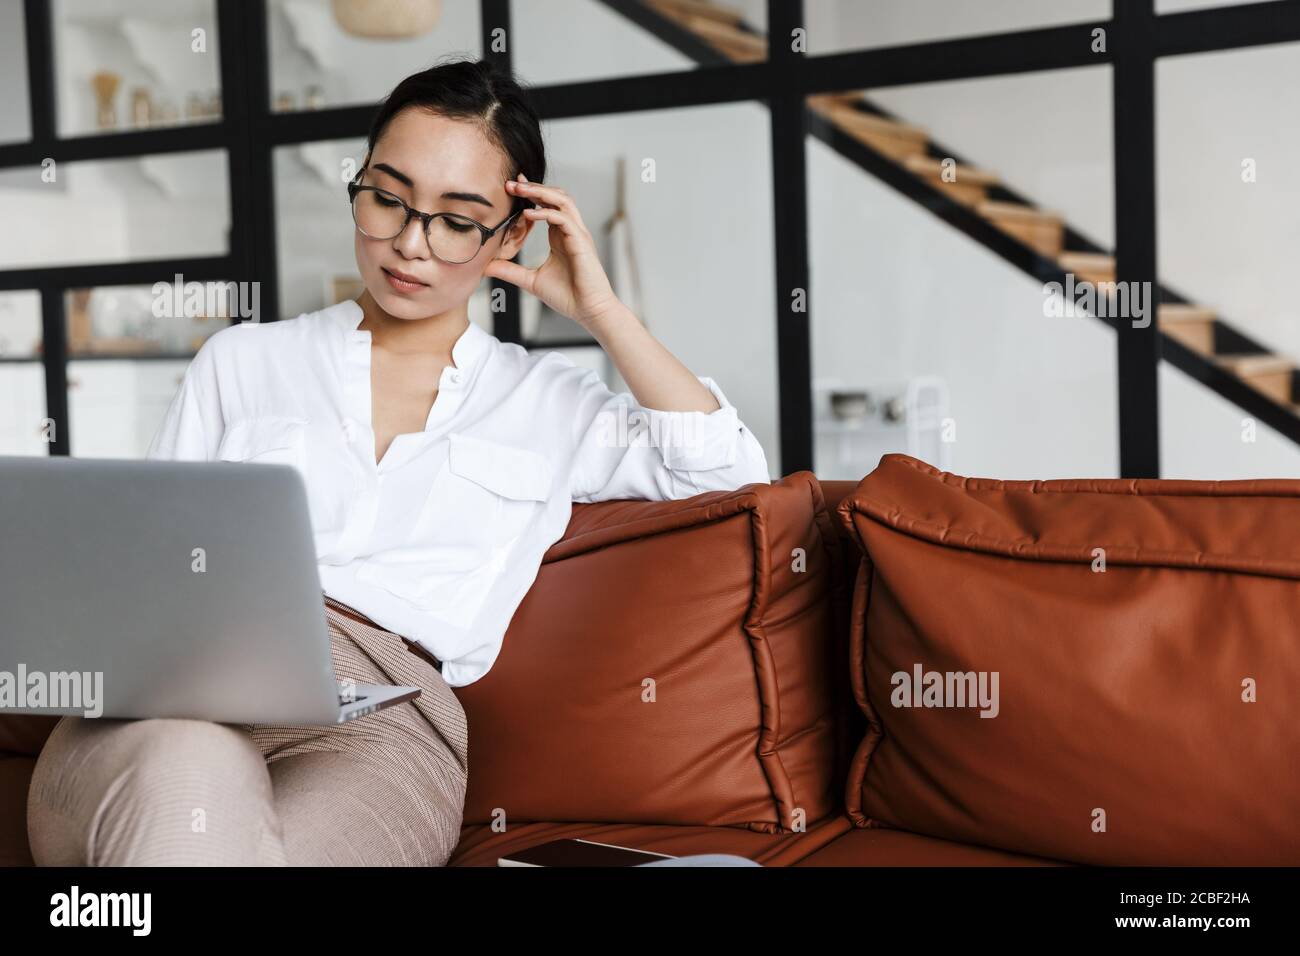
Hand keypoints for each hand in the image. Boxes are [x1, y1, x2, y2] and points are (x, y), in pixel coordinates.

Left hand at [482, 173, 623, 331]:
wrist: (589, 311)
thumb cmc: (567, 297)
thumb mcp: (530, 281)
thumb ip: (510, 271)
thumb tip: (487, 267)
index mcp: (560, 236)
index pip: (546, 205)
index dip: (531, 193)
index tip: (511, 186)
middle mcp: (570, 230)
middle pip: (555, 196)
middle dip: (533, 187)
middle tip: (511, 182)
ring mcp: (577, 234)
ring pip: (562, 200)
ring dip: (541, 192)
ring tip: (520, 189)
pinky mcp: (581, 241)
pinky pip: (563, 218)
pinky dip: (546, 213)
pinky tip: (528, 214)